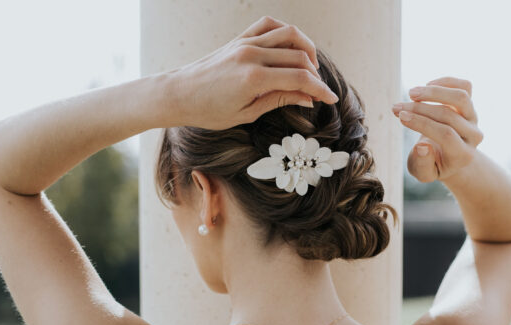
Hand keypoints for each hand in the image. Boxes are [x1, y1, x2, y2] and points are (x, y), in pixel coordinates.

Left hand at [166, 15, 338, 129]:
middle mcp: (252, 55)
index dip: (319, 89)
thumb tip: (306, 97)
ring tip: (310, 68)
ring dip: (306, 49)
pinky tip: (291, 48)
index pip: (299, 78)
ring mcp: (245, 43)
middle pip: (299, 57)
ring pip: (289, 35)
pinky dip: (286, 33)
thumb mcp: (247, 113)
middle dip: (315, 74)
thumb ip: (278, 100)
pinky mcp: (240, 38)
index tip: (330, 99)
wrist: (180, 94)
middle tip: (319, 91)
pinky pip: (270, 25)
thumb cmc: (209, 111)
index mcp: (254, 79)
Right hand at [391, 77, 483, 182]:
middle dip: (419, 109)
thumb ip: (422, 164)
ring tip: (411, 93)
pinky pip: (464, 86)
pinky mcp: (470, 105)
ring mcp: (474, 118)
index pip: (445, 134)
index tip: (401, 116)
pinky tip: (427, 86)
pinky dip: (446, 82)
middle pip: (448, 115)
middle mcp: (473, 135)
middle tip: (397, 108)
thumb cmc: (432, 166)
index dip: (422, 123)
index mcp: (462, 155)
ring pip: (460, 97)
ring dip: (433, 92)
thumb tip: (422, 146)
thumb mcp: (423, 173)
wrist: (448, 158)